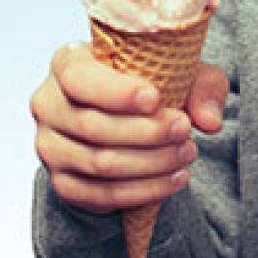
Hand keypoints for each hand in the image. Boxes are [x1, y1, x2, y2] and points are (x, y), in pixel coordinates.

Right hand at [30, 41, 229, 214]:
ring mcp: (50, 147)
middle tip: (184, 130)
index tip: (156, 98)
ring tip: (186, 154)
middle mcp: (48, 104)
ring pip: (100, 164)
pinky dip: (143, 191)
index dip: (116, 92)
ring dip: (150, 163)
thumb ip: (202, 86)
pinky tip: (173, 179)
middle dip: (147, 132)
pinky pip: (100, 195)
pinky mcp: (62, 182)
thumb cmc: (150, 82)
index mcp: (67, 62)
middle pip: (93, 127)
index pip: (79, 78)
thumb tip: (209, 121)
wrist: (127, 117)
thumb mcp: (180, 71)